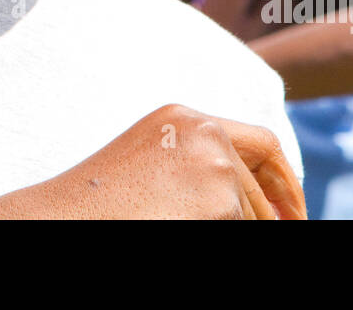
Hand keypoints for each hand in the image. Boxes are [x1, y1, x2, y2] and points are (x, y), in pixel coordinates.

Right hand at [0, 104, 305, 218]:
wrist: (59, 220)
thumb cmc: (94, 207)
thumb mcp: (153, 171)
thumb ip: (197, 168)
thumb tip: (253, 203)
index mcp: (182, 118)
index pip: (259, 143)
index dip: (284, 180)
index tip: (293, 214)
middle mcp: (203, 130)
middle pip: (262, 184)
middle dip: (276, 215)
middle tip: (289, 230)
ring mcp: (214, 162)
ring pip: (254, 217)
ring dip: (240, 229)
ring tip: (182, 224)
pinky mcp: (219, 200)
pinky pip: (242, 230)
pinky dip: (230, 234)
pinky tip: (182, 228)